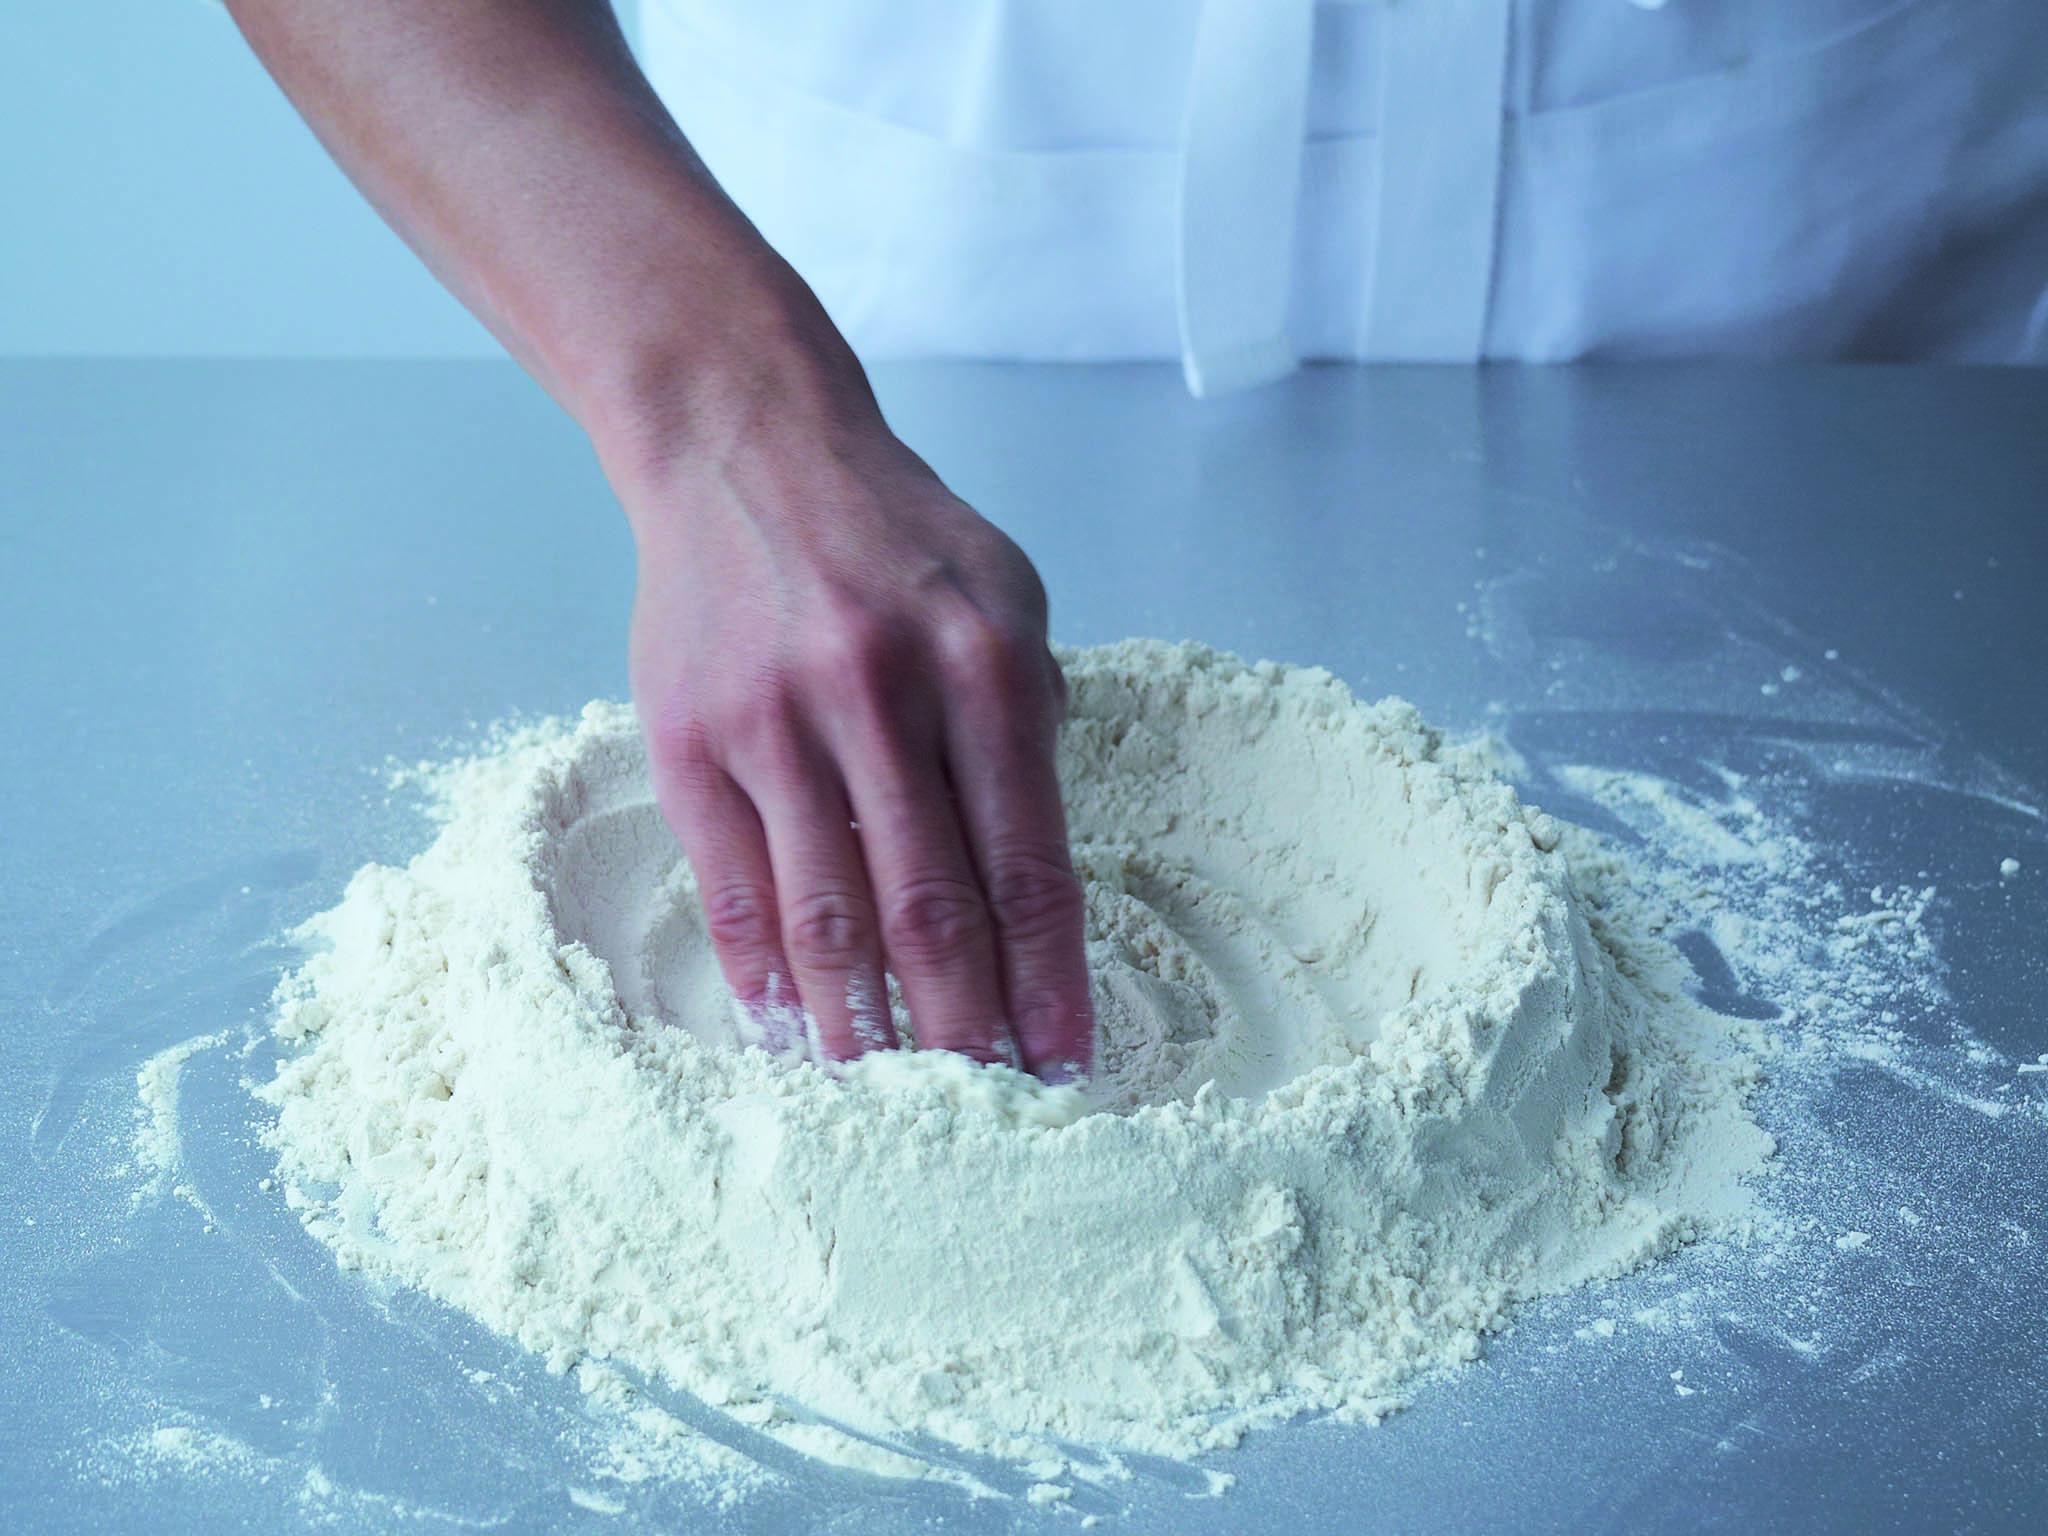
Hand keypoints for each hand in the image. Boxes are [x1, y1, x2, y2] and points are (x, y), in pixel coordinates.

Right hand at [623, 408, 1094, 1078]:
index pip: (1027, 863)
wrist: (743, 448)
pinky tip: (796, 1028)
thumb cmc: (892, 534)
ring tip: (893, 1094)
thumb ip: (1027, 725)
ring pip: (826, 916)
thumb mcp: (1005, 594)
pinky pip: (734, 887)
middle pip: (930, 909)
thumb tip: (1033, 877)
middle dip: (966, 1028)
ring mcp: (773, 722)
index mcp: (980, 665)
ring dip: (865, 1025)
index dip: (1049, 979)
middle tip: (986, 1105)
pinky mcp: (688, 740)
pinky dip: (767, 974)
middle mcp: (878, 696)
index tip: (1066, 1060)